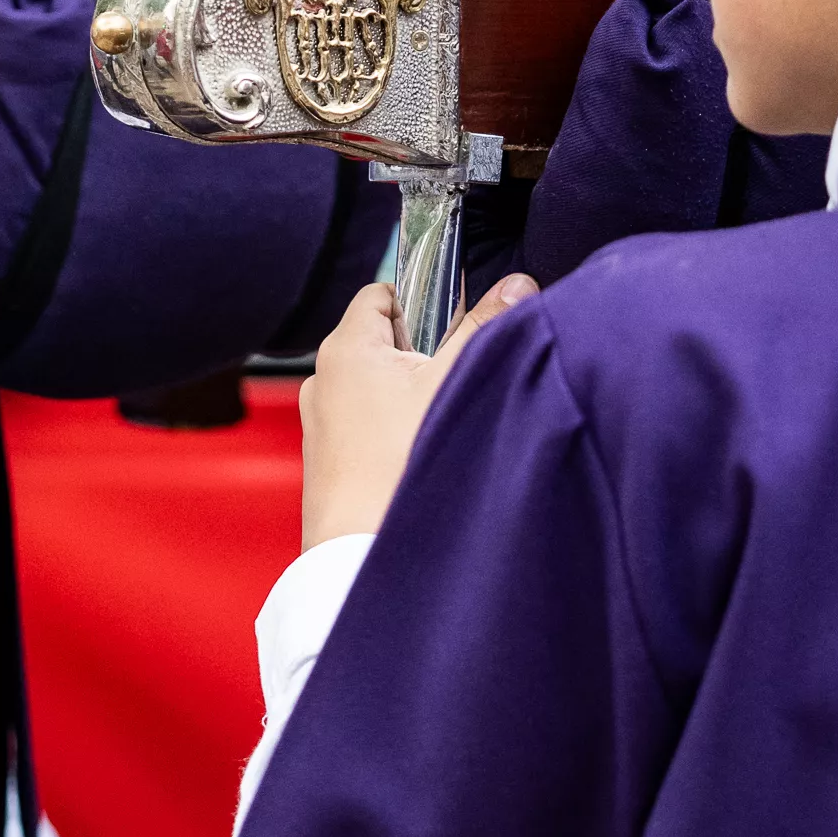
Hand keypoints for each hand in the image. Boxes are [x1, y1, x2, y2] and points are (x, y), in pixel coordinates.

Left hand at [299, 274, 536, 549]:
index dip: (424, 301)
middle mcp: (323, 378)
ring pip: (378, 389)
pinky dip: (394, 432)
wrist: (363, 551)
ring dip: (410, 398)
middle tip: (453, 383)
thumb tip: (515, 285)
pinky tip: (417, 456)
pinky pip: (368, 427)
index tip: (455, 326)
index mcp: (345, 346)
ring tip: (438, 424)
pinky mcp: (327, 461)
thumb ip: (485, 326)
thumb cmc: (402, 462)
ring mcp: (321, 423)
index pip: (383, 292)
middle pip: (384, 341)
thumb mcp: (456, 381)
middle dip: (424, 355)